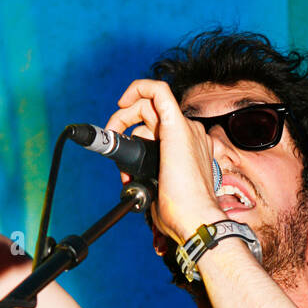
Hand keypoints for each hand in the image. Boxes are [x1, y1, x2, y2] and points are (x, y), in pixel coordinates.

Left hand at [106, 79, 225, 245]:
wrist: (195, 219)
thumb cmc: (180, 213)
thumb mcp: (159, 190)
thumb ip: (148, 179)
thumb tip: (130, 179)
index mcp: (187, 147)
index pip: (158, 127)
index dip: (134, 132)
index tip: (120, 145)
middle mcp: (190, 134)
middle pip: (150, 114)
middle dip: (123, 123)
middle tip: (112, 144)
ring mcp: (186, 129)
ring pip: (149, 105)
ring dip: (123, 117)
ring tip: (113, 137)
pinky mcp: (177, 126)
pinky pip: (158, 91)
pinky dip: (139, 88)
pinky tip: (123, 101)